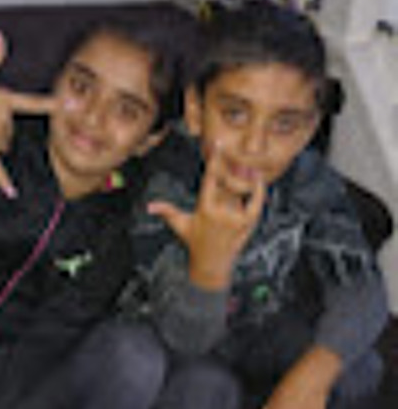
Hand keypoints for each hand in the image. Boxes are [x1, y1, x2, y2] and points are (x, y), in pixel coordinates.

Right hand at [0, 30, 56, 196]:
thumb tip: (0, 35)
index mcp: (6, 99)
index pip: (33, 103)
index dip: (52, 104)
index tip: (70, 106)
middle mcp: (3, 117)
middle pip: (13, 131)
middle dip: (0, 126)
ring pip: (4, 145)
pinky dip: (3, 180)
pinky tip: (12, 193)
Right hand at [148, 145, 265, 289]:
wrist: (211, 264)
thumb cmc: (194, 242)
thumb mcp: (180, 225)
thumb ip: (167, 211)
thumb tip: (149, 206)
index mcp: (204, 208)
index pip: (210, 178)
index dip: (214, 159)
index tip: (217, 144)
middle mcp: (221, 212)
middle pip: (229, 181)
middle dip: (231, 164)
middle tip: (235, 147)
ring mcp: (236, 218)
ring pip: (243, 190)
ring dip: (245, 174)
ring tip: (246, 160)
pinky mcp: (247, 224)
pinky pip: (256, 203)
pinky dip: (259, 191)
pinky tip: (259, 178)